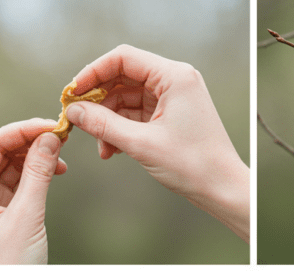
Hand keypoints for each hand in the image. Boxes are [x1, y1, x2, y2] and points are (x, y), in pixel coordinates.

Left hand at [0, 119, 66, 263]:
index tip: (53, 125)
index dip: (23, 130)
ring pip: (9, 166)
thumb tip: (51, 138)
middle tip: (63, 135)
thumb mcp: (25, 218)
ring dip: (35, 157)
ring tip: (63, 155)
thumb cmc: (7, 268)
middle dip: (30, 141)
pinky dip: (35, 174)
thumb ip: (38, 175)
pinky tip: (55, 171)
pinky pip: (15, 183)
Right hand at [64, 45, 248, 240]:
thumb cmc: (193, 164)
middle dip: (98, 100)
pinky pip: (135, 114)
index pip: (123, 58)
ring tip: (101, 146)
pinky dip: (120, 129)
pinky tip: (111, 149)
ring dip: (107, 120)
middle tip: (77, 119)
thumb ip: (103, 124)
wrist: (221, 189)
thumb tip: (73, 111)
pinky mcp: (169, 115)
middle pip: (122, 77)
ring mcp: (172, 98)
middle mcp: (174, 80)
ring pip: (126, 98)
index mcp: (174, 76)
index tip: (72, 92)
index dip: (93, 72)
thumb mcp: (141, 144)